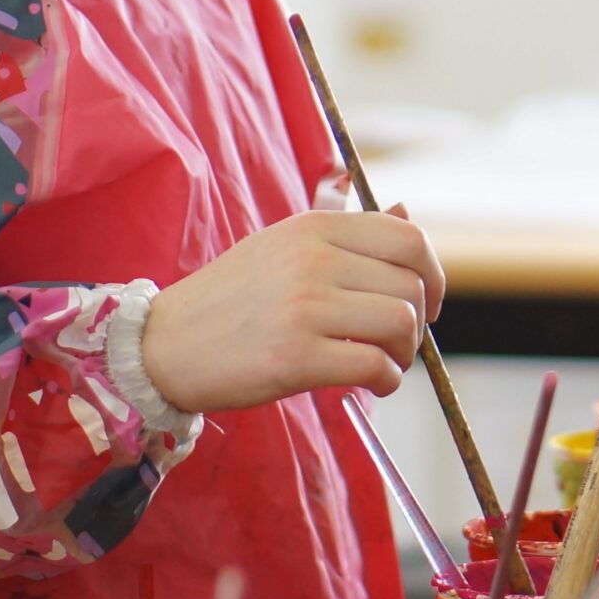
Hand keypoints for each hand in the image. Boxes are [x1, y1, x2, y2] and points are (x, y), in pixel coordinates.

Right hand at [140, 210, 445, 409]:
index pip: (407, 238)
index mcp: (313, 228)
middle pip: (411, 286)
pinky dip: (387, 380)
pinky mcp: (296, 358)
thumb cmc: (231, 298)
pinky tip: (372, 384)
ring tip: (385, 363)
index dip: (433, 273)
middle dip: (419, 322)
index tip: (427, 301)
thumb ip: (347, 235)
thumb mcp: (284, 247)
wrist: (165, 344)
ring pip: (401, 324)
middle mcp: (313, 260)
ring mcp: (305, 308)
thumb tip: (409, 214)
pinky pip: (374, 366)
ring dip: (406, 353)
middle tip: (398, 343)